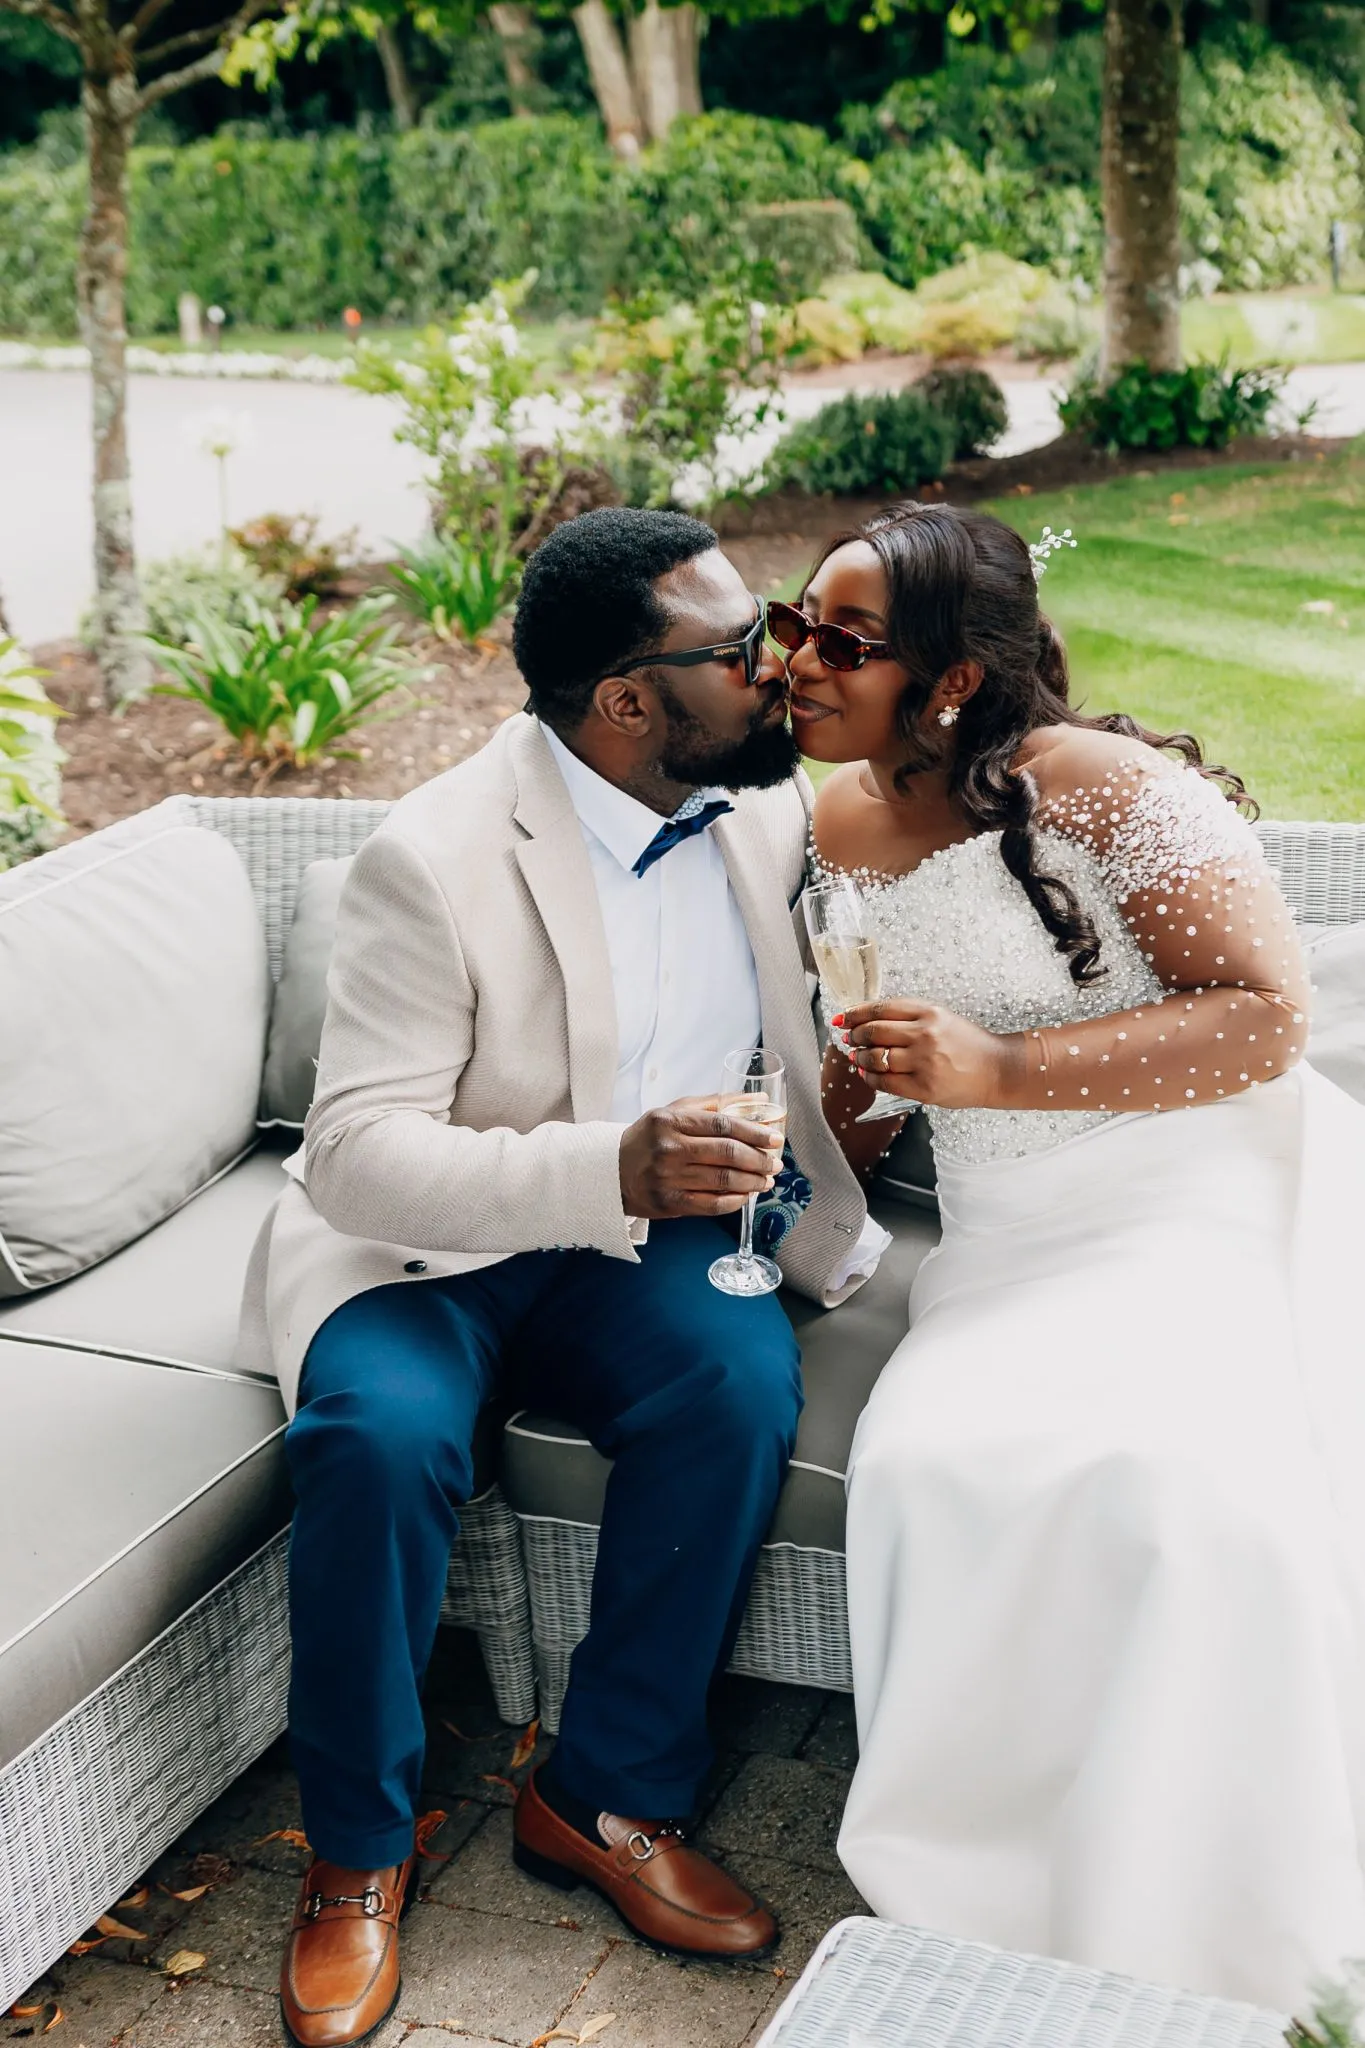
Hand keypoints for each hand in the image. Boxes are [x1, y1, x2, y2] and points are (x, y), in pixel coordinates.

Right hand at [620, 1095, 783, 1219]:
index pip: (723, 1124)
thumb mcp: (674, 1111)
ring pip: (723, 1179)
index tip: (774, 1138)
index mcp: (671, 1121)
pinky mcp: (669, 1203)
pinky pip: (712, 1204)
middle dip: (759, 1159)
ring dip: (752, 1181)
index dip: (754, 1132)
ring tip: (766, 1180)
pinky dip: (735, 1201)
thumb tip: (759, 1100)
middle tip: (775, 1162)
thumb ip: (715, 1104)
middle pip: (727, 1153)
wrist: (610, 1171)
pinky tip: (746, 1196)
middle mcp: (669, 1148)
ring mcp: (668, 1177)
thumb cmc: (648, 1138)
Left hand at [836, 1000, 1024, 1109]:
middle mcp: (925, 1034)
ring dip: (860, 1057)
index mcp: (929, 1012)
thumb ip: (910, 1018)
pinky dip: (871, 1077)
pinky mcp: (924, 1087)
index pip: (881, 1008)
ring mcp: (924, 1062)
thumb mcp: (942, 1018)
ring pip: (876, 1058)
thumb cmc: (969, 1044)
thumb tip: (869, 1023)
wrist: (998, 1070)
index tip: (842, 1018)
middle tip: (849, 1038)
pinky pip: (885, 1082)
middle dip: (855, 1035)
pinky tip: (867, 1073)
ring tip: (857, 1056)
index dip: (856, 1013)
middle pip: (874, 1032)